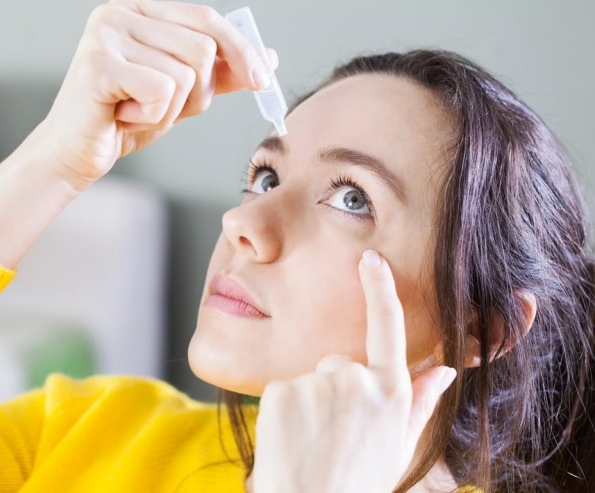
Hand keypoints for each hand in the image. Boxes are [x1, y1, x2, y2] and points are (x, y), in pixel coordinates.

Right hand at [34, 0, 277, 191]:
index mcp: (143, 11)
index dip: (241, 51)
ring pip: (184, 75)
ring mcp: (106, 34)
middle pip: (202, 49)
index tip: (263, 80)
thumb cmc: (129, 118)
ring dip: (170, 109)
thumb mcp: (185, 94)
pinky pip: (162, 91)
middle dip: (197, 93)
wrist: (80, 151)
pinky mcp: (98, 63)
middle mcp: (121, 12)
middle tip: (161, 107)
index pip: (208, 20)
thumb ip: (222, 73)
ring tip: (137, 110)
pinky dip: (153, 116)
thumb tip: (269, 57)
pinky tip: (124, 116)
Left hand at [250, 250, 455, 492]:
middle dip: (334, 390)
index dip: (379, 287)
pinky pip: (284, 389)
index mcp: (391, 390)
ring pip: (311, 379)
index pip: (387, 325)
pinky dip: (285, 411)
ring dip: (310, 404)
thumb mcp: (399, 446)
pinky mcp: (283, 389)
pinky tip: (292, 440)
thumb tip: (447, 369)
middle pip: (339, 363)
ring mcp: (320, 382)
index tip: (371, 260)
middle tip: (332, 436)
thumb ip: (421, 403)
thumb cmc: (359, 483)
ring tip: (313, 443)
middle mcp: (358, 378)